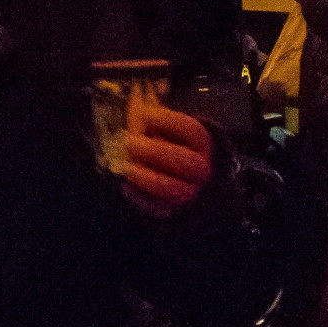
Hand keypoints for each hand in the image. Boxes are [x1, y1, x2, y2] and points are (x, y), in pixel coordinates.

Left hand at [121, 89, 210, 217]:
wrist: (183, 176)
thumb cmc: (167, 143)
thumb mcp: (167, 128)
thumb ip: (152, 123)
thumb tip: (132, 118)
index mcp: (201, 143)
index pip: (190, 129)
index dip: (167, 121)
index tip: (144, 116)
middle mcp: (202, 169)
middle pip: (185, 162)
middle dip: (155, 152)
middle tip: (130, 143)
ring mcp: (192, 192)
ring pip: (174, 190)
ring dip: (147, 178)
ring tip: (126, 167)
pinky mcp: (176, 211)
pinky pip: (160, 209)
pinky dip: (141, 198)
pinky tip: (125, 185)